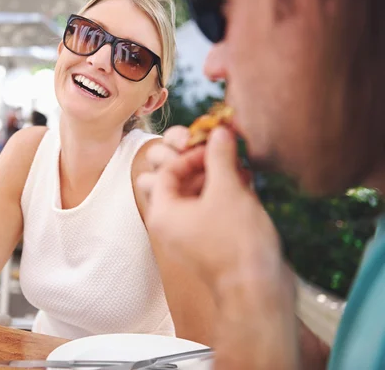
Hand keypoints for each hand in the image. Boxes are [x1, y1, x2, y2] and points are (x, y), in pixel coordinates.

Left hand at [138, 127, 281, 289]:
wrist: (259, 290)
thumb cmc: (237, 242)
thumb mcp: (226, 190)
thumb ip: (219, 156)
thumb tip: (219, 131)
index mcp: (162, 212)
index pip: (165, 169)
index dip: (190, 152)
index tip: (214, 145)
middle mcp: (172, 222)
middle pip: (173, 179)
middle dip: (195, 162)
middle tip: (218, 152)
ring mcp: (192, 230)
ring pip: (194, 191)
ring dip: (214, 174)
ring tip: (238, 164)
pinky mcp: (212, 236)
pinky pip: (211, 206)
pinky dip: (224, 190)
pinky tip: (246, 178)